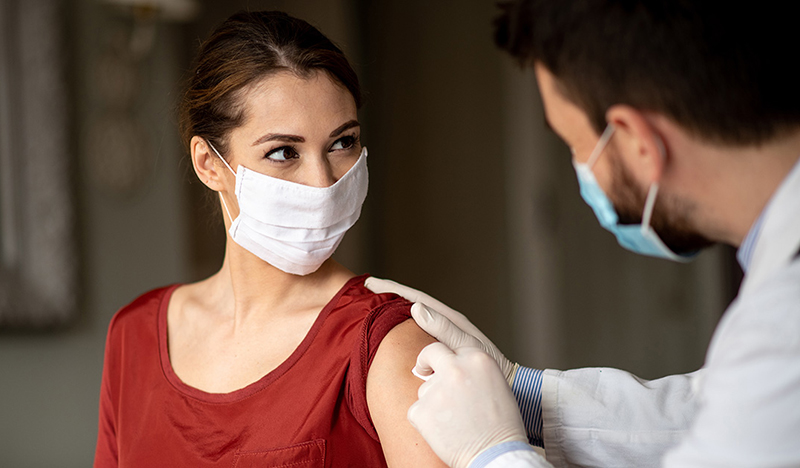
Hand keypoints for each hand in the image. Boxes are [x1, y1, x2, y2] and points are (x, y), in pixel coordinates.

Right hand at [365, 277, 518, 383]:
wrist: (506, 382)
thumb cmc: (487, 366)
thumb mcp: (465, 345)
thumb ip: (442, 327)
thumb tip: (415, 307)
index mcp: (448, 318)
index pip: (413, 297)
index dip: (391, 289)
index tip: (369, 283)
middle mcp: (445, 322)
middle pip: (410, 302)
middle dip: (388, 294)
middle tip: (364, 289)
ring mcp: (444, 334)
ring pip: (412, 316)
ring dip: (392, 309)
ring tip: (372, 305)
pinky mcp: (443, 347)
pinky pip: (416, 331)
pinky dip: (401, 326)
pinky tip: (391, 331)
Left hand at [408, 343, 527, 467]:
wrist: (496, 456)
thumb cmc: (501, 424)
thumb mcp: (495, 383)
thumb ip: (471, 368)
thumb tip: (448, 364)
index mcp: (477, 358)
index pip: (449, 346)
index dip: (443, 356)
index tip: (437, 361)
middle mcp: (455, 368)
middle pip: (429, 353)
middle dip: (425, 361)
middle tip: (423, 370)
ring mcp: (436, 389)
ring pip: (424, 388)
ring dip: (432, 401)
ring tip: (454, 420)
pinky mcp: (421, 410)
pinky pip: (416, 410)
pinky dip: (425, 421)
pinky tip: (444, 431)